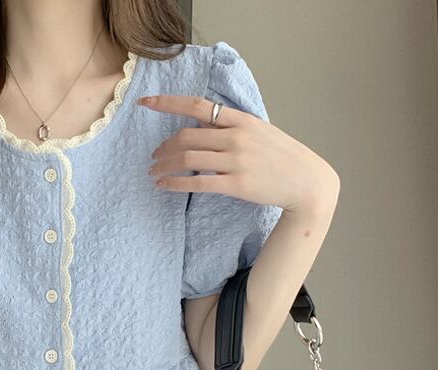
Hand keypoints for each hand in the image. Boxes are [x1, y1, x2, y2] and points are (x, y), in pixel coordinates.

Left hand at [137, 94, 339, 214]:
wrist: (306, 182)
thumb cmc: (280, 157)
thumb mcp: (258, 131)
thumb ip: (230, 127)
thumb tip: (200, 123)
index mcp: (241, 120)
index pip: (197, 104)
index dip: (167, 102)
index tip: (145, 102)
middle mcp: (237, 137)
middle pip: (186, 135)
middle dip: (164, 146)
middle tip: (154, 157)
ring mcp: (237, 161)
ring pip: (188, 158)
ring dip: (165, 165)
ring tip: (155, 172)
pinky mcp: (236, 184)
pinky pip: (197, 182)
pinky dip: (175, 183)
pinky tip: (164, 185)